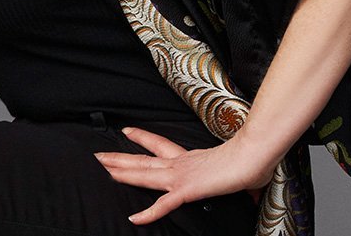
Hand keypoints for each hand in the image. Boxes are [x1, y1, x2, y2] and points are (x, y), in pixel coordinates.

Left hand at [94, 127, 274, 224]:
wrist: (253, 157)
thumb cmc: (250, 161)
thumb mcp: (239, 171)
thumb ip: (238, 181)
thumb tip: (252, 189)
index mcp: (190, 157)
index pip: (159, 144)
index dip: (141, 138)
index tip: (126, 131)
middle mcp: (180, 164)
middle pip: (143, 160)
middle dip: (119, 159)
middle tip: (98, 155)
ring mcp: (181, 176)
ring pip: (144, 175)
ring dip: (122, 174)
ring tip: (102, 171)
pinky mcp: (187, 190)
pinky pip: (163, 204)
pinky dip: (149, 213)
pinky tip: (135, 218)